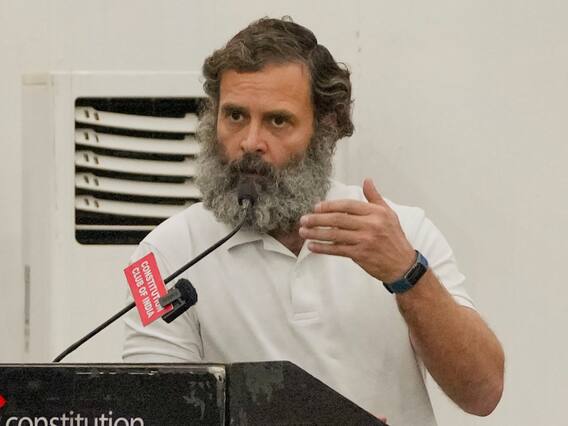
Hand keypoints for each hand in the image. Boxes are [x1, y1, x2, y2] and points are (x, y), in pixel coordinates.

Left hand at [299, 178, 415, 282]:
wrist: (402, 264)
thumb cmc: (394, 238)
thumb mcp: (389, 214)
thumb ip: (375, 198)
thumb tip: (367, 180)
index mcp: (376, 213)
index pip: (348, 205)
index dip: (330, 205)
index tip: (316, 207)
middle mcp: (370, 225)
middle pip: (338, 219)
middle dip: (318, 219)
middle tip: (304, 219)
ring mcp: (365, 240)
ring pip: (335, 235)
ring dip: (316, 233)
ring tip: (303, 232)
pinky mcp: (361, 254)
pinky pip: (337, 250)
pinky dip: (323, 248)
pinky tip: (312, 246)